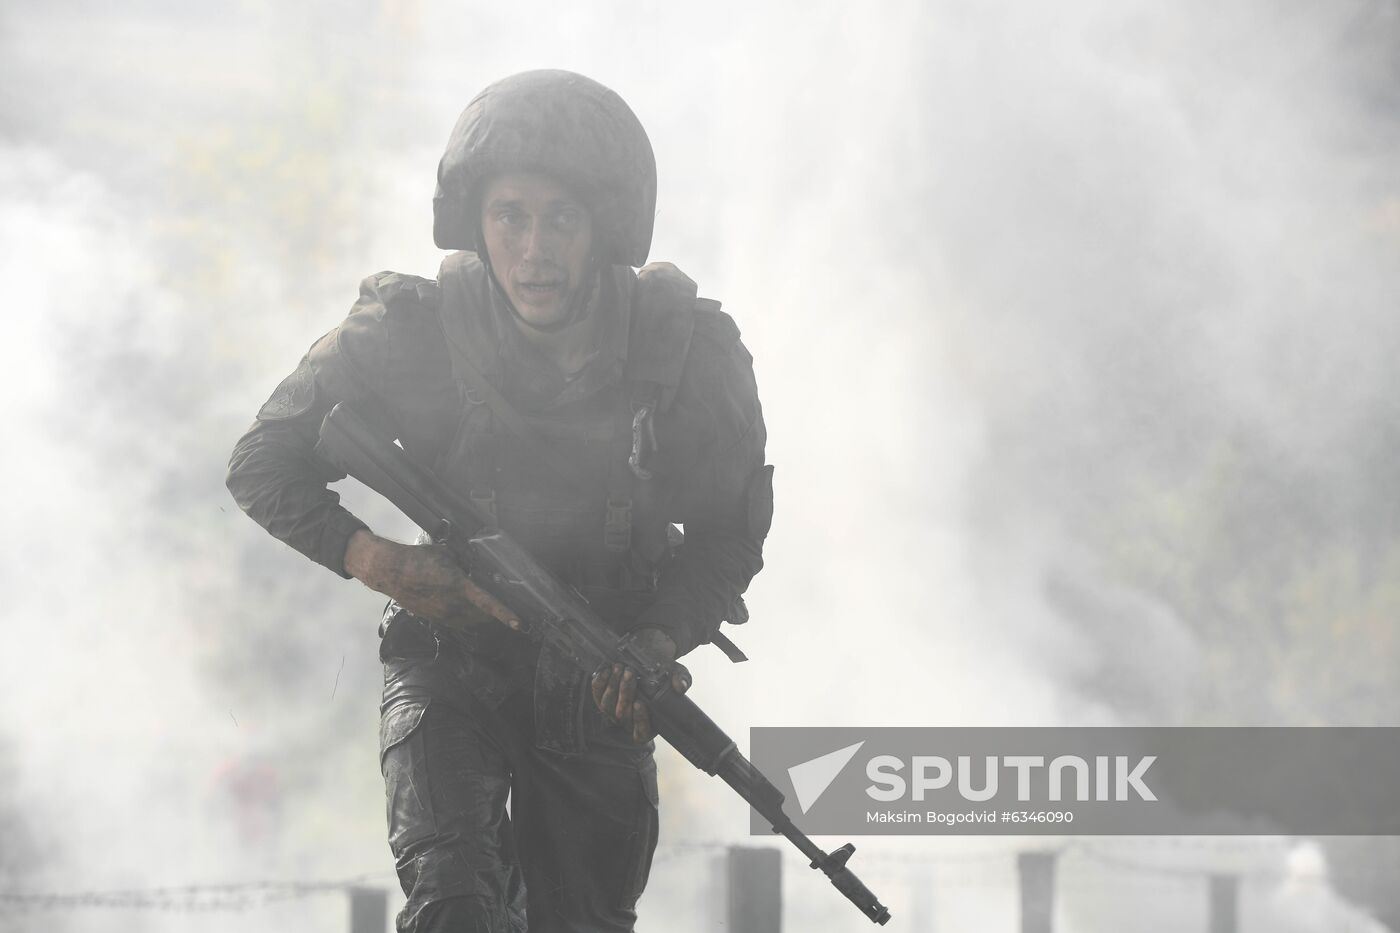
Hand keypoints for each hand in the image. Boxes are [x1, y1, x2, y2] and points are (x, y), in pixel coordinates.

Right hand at [344, 529, 519, 630]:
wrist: (390, 572)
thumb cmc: (419, 558)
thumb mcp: (446, 554)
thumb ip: (463, 561)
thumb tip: (475, 562)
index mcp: (459, 586)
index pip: (487, 603)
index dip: (504, 613)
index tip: (519, 623)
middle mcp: (453, 605)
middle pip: (482, 615)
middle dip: (494, 612)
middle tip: (501, 602)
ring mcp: (443, 615)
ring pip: (470, 620)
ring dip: (479, 615)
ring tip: (483, 605)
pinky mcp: (434, 618)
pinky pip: (457, 621)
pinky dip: (464, 616)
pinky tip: (462, 605)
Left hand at [591, 627, 691, 743]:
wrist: (648, 661)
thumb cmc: (663, 674)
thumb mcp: (676, 675)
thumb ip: (682, 680)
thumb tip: (680, 687)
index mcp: (648, 723)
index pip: (641, 732)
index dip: (639, 720)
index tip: (640, 703)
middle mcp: (628, 721)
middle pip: (622, 716)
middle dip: (625, 693)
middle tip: (630, 673)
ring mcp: (613, 711)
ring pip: (607, 706)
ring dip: (612, 686)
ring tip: (620, 668)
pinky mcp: (601, 698)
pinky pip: (596, 694)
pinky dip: (600, 683)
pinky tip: (607, 671)